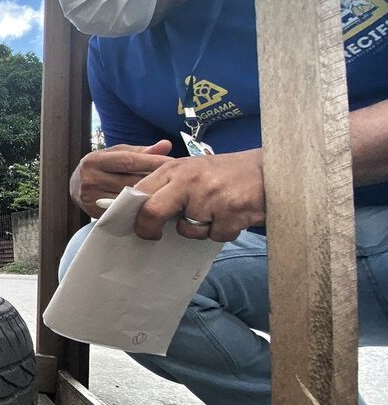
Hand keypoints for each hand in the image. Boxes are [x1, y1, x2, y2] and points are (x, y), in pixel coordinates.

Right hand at [70, 141, 173, 217]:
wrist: (75, 188)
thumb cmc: (101, 168)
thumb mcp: (116, 154)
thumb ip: (141, 151)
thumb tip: (166, 145)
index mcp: (95, 160)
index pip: (129, 161)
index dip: (152, 162)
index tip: (172, 162)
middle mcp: (90, 179)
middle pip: (130, 181)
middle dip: (154, 180)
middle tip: (175, 180)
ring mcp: (92, 198)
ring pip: (128, 198)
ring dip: (148, 196)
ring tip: (167, 192)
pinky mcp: (95, 213)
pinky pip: (122, 211)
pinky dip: (138, 208)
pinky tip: (151, 204)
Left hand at [133, 148, 265, 241]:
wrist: (269, 169)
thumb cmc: (225, 173)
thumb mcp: (191, 170)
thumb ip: (167, 186)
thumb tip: (140, 211)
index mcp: (175, 169)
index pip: (141, 192)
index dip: (134, 213)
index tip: (136, 224)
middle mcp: (189, 181)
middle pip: (152, 212)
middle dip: (149, 229)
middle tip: (153, 235)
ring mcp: (210, 197)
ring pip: (188, 230)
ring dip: (199, 229)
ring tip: (214, 212)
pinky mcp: (231, 213)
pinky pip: (215, 236)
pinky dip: (222, 231)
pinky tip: (232, 216)